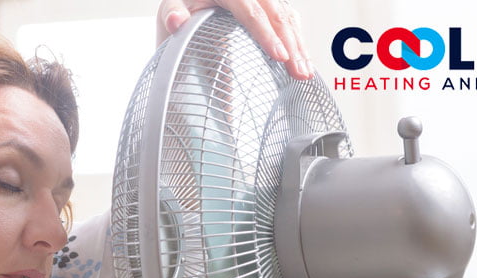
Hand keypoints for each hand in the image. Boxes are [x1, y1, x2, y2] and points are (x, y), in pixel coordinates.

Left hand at [156, 0, 312, 78]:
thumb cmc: (183, 5)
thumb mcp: (171, 7)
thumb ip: (171, 13)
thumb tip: (175, 21)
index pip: (251, 11)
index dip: (266, 34)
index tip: (279, 56)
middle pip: (275, 15)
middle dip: (291, 45)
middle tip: (299, 72)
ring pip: (287, 18)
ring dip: (299, 46)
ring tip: (305, 73)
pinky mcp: (269, 7)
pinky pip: (289, 21)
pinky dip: (298, 42)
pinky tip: (305, 62)